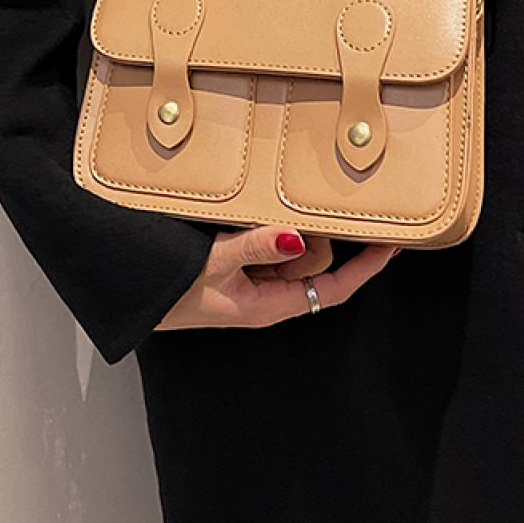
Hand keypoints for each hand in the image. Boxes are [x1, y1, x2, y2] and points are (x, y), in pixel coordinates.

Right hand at [154, 225, 400, 331]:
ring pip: (290, 247)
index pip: (333, 288)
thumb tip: (298, 237)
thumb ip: (255, 247)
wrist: (132, 293)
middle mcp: (267, 294)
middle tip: (269, 219)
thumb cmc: (170, 289)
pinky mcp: (237, 263)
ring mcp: (252, 278)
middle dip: (303, 235)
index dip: (365, 268)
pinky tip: (238, 217)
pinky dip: (262, 227)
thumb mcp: (213, 265)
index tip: (391, 244)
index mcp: (269, 305)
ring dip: (276, 228)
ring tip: (239, 221)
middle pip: (313, 261)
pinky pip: (265, 241)